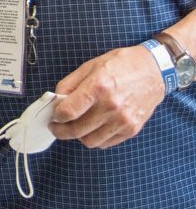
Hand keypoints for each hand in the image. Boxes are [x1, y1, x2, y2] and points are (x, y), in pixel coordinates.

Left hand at [49, 45, 164, 147]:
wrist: (154, 70)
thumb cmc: (121, 65)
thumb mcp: (90, 66)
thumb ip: (69, 85)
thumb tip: (55, 102)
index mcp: (99, 87)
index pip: (68, 112)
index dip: (56, 116)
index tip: (54, 115)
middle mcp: (111, 106)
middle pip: (76, 130)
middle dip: (60, 131)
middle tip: (56, 126)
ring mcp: (123, 120)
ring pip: (90, 141)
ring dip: (78, 136)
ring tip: (75, 126)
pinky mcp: (132, 129)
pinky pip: (105, 143)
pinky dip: (95, 138)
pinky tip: (93, 127)